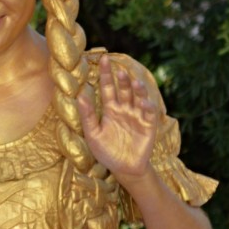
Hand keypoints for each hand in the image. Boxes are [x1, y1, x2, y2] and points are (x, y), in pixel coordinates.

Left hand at [77, 54, 158, 180]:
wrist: (123, 169)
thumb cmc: (106, 152)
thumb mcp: (93, 134)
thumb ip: (87, 115)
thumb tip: (79, 95)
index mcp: (110, 109)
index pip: (108, 87)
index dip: (106, 74)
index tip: (103, 59)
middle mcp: (125, 109)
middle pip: (124, 89)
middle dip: (122, 79)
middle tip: (119, 70)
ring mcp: (138, 116)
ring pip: (138, 98)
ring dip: (137, 90)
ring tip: (134, 82)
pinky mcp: (148, 126)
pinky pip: (149, 114)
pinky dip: (148, 108)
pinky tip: (144, 104)